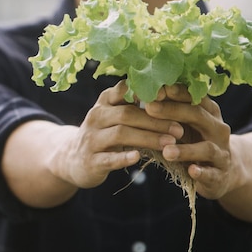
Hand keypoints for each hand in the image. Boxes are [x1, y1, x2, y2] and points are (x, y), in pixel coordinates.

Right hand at [2, 80, 182, 207]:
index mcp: (105, 101)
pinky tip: (138, 157)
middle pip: (127, 114)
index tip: (170, 96)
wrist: (73, 160)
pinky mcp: (91, 161)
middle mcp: (96, 116)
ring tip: (169, 143)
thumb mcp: (114, 115)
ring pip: (120, 134)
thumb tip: (169, 90)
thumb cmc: (104, 134)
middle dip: (155, 121)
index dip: (148, 93)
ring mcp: (91, 139)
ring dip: (147, 138)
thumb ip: (135, 104)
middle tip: (179, 129)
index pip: (126, 91)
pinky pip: (108, 158)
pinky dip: (123, 158)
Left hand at [144, 84, 234, 198]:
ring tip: (166, 151)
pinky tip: (191, 171)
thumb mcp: (185, 125)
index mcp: (209, 112)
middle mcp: (218, 128)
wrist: (221, 173)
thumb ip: (170, 111)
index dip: (174, 91)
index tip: (153, 88)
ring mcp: (221, 152)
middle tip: (150, 108)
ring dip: (186, 149)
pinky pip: (212, 173)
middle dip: (173, 111)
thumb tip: (141, 95)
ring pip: (206, 148)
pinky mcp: (220, 174)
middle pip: (198, 116)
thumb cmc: (195, 143)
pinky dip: (202, 172)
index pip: (194, 96)